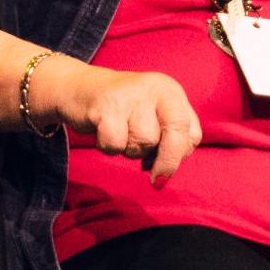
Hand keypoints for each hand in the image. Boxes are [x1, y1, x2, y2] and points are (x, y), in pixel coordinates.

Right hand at [56, 61, 202, 178]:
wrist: (78, 88)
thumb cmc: (121, 111)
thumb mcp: (152, 117)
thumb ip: (166, 139)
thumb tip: (164, 173)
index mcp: (172, 92)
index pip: (191, 132)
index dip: (180, 156)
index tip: (164, 169)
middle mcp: (156, 88)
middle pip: (175, 133)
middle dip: (167, 162)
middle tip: (157, 181)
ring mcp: (132, 94)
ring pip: (143, 140)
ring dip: (130, 149)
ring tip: (120, 134)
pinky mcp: (107, 103)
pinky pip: (116, 143)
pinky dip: (108, 147)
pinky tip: (103, 132)